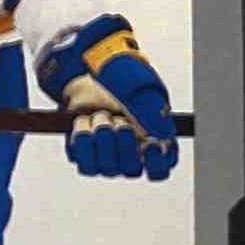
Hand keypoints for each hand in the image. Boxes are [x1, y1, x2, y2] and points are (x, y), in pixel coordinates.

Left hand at [37, 14, 178, 180]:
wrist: (90, 75)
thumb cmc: (122, 81)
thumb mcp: (141, 89)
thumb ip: (152, 110)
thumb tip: (161, 133)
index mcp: (152, 144)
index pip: (160, 169)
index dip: (156, 162)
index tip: (151, 143)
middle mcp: (130, 157)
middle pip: (130, 168)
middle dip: (123, 139)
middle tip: (117, 118)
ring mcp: (107, 160)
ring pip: (107, 167)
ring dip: (102, 136)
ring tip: (100, 114)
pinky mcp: (84, 157)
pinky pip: (84, 161)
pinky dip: (83, 137)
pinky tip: (85, 119)